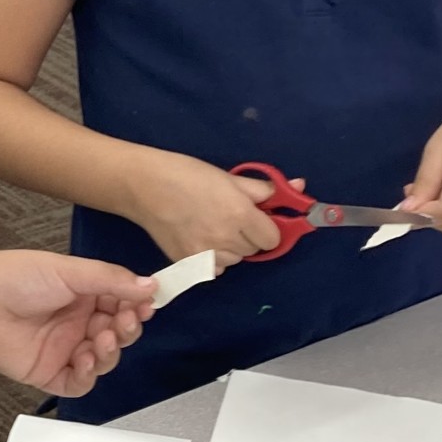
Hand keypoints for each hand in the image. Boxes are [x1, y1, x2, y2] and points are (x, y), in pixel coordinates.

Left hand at [0, 250, 153, 398]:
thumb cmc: (11, 278)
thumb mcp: (69, 271)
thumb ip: (110, 279)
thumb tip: (149, 285)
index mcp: (82, 294)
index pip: (122, 304)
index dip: (137, 306)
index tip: (149, 303)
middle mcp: (76, 322)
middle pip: (118, 333)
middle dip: (127, 328)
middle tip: (126, 320)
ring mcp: (63, 348)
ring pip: (104, 360)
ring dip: (110, 350)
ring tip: (102, 337)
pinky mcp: (49, 372)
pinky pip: (79, 384)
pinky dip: (88, 375)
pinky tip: (85, 360)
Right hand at [127, 152, 284, 268]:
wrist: (142, 186)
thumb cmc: (186, 173)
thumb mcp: (227, 176)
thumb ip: (263, 189)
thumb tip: (299, 187)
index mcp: (240, 214)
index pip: (272, 238)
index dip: (267, 227)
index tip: (255, 217)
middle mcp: (226, 239)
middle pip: (254, 250)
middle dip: (248, 235)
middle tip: (228, 216)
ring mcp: (206, 255)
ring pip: (235, 260)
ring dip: (231, 247)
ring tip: (211, 226)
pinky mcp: (189, 265)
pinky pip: (215, 268)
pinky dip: (213, 258)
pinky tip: (199, 239)